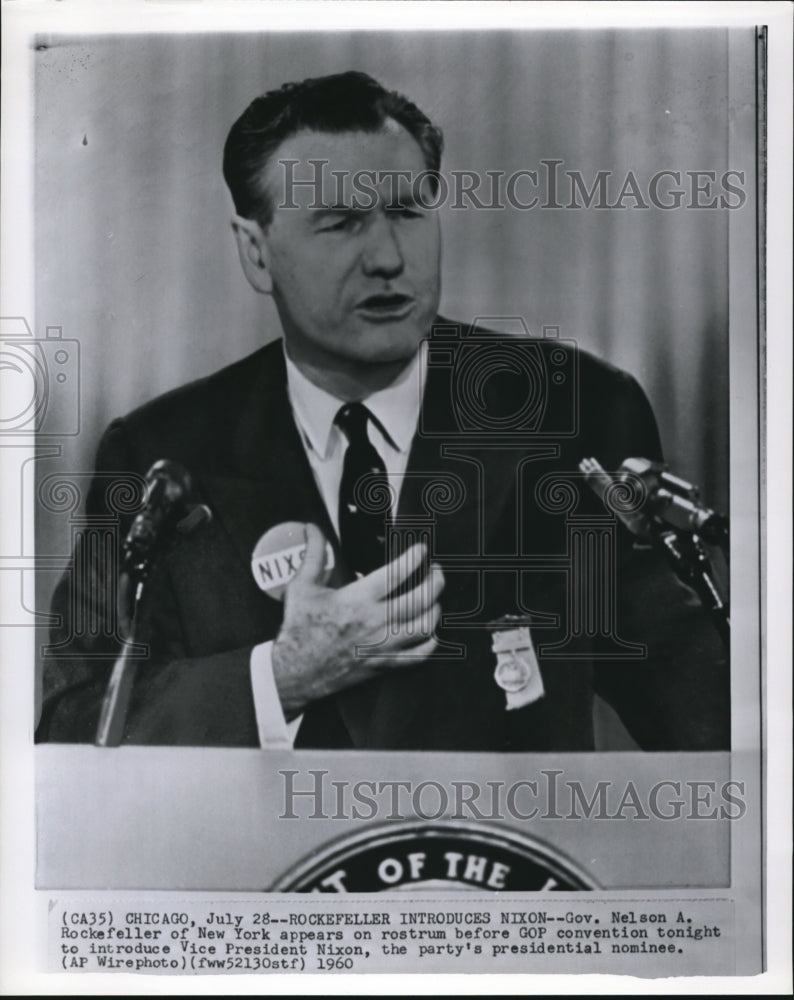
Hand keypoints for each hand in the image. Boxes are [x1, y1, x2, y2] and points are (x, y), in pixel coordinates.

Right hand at [271, 524, 443, 717]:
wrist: (295, 671)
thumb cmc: (298, 630)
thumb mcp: (302, 587)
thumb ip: (314, 554)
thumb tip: (312, 529)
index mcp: (357, 600)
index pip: (397, 573)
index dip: (414, 558)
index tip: (421, 550)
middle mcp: (375, 622)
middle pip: (421, 598)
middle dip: (435, 580)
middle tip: (435, 571)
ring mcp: (382, 645)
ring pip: (425, 626)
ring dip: (435, 608)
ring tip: (433, 597)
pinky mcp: (384, 663)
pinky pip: (419, 655)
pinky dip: (430, 642)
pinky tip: (429, 631)